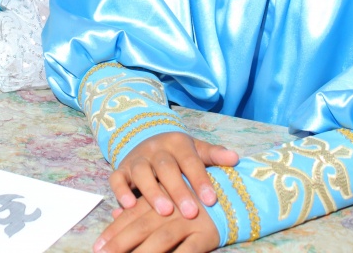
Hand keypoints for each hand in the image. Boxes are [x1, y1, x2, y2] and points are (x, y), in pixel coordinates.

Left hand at [94, 195, 219, 252]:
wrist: (232, 195)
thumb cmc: (191, 199)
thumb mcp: (165, 196)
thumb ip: (140, 205)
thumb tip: (114, 214)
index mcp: (158, 197)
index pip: (130, 216)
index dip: (113, 232)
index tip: (97, 248)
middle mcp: (171, 207)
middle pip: (141, 226)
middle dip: (120, 243)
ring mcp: (189, 220)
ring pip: (162, 237)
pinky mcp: (206, 233)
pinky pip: (189, 251)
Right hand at [111, 132, 238, 218]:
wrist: (146, 140)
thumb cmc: (179, 154)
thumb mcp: (197, 150)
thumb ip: (214, 155)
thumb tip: (235, 158)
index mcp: (177, 143)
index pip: (190, 160)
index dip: (200, 179)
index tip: (211, 200)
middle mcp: (155, 149)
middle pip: (166, 167)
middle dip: (178, 190)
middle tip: (190, 212)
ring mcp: (137, 159)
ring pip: (141, 172)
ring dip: (152, 192)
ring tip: (164, 212)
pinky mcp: (121, 169)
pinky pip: (117, 179)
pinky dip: (121, 192)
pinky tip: (129, 207)